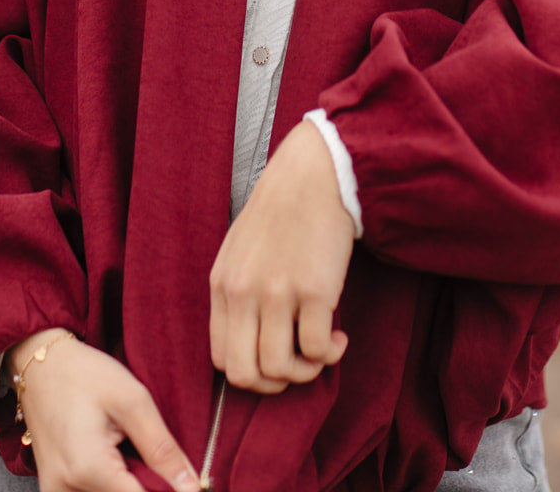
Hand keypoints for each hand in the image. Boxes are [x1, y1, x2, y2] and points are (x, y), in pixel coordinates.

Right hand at [8, 331, 198, 491]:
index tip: (182, 479)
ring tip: (125, 449)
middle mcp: (66, 490)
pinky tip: (112, 461)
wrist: (41, 364)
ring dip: (128, 485)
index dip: (169, 491)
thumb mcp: (132, 400)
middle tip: (144, 449)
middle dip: (148, 486)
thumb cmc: (84, 374)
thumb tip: (191, 487)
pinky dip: (110, 484)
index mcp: (89, 468)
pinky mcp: (53, 490)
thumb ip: (162, 449)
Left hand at [209, 120, 355, 394]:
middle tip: (296, 366)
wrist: (313, 175)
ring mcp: (277, 292)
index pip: (221, 358)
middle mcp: (243, 292)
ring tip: (321, 350)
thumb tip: (251, 343)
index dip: (250, 373)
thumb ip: (238, 294)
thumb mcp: (240, 250)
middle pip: (244, 375)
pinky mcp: (313, 290)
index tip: (274, 360)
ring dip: (305, 372)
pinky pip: (316, 350)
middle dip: (274, 385)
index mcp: (222, 284)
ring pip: (280, 369)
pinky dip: (329, 354)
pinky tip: (338, 337)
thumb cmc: (281, 212)